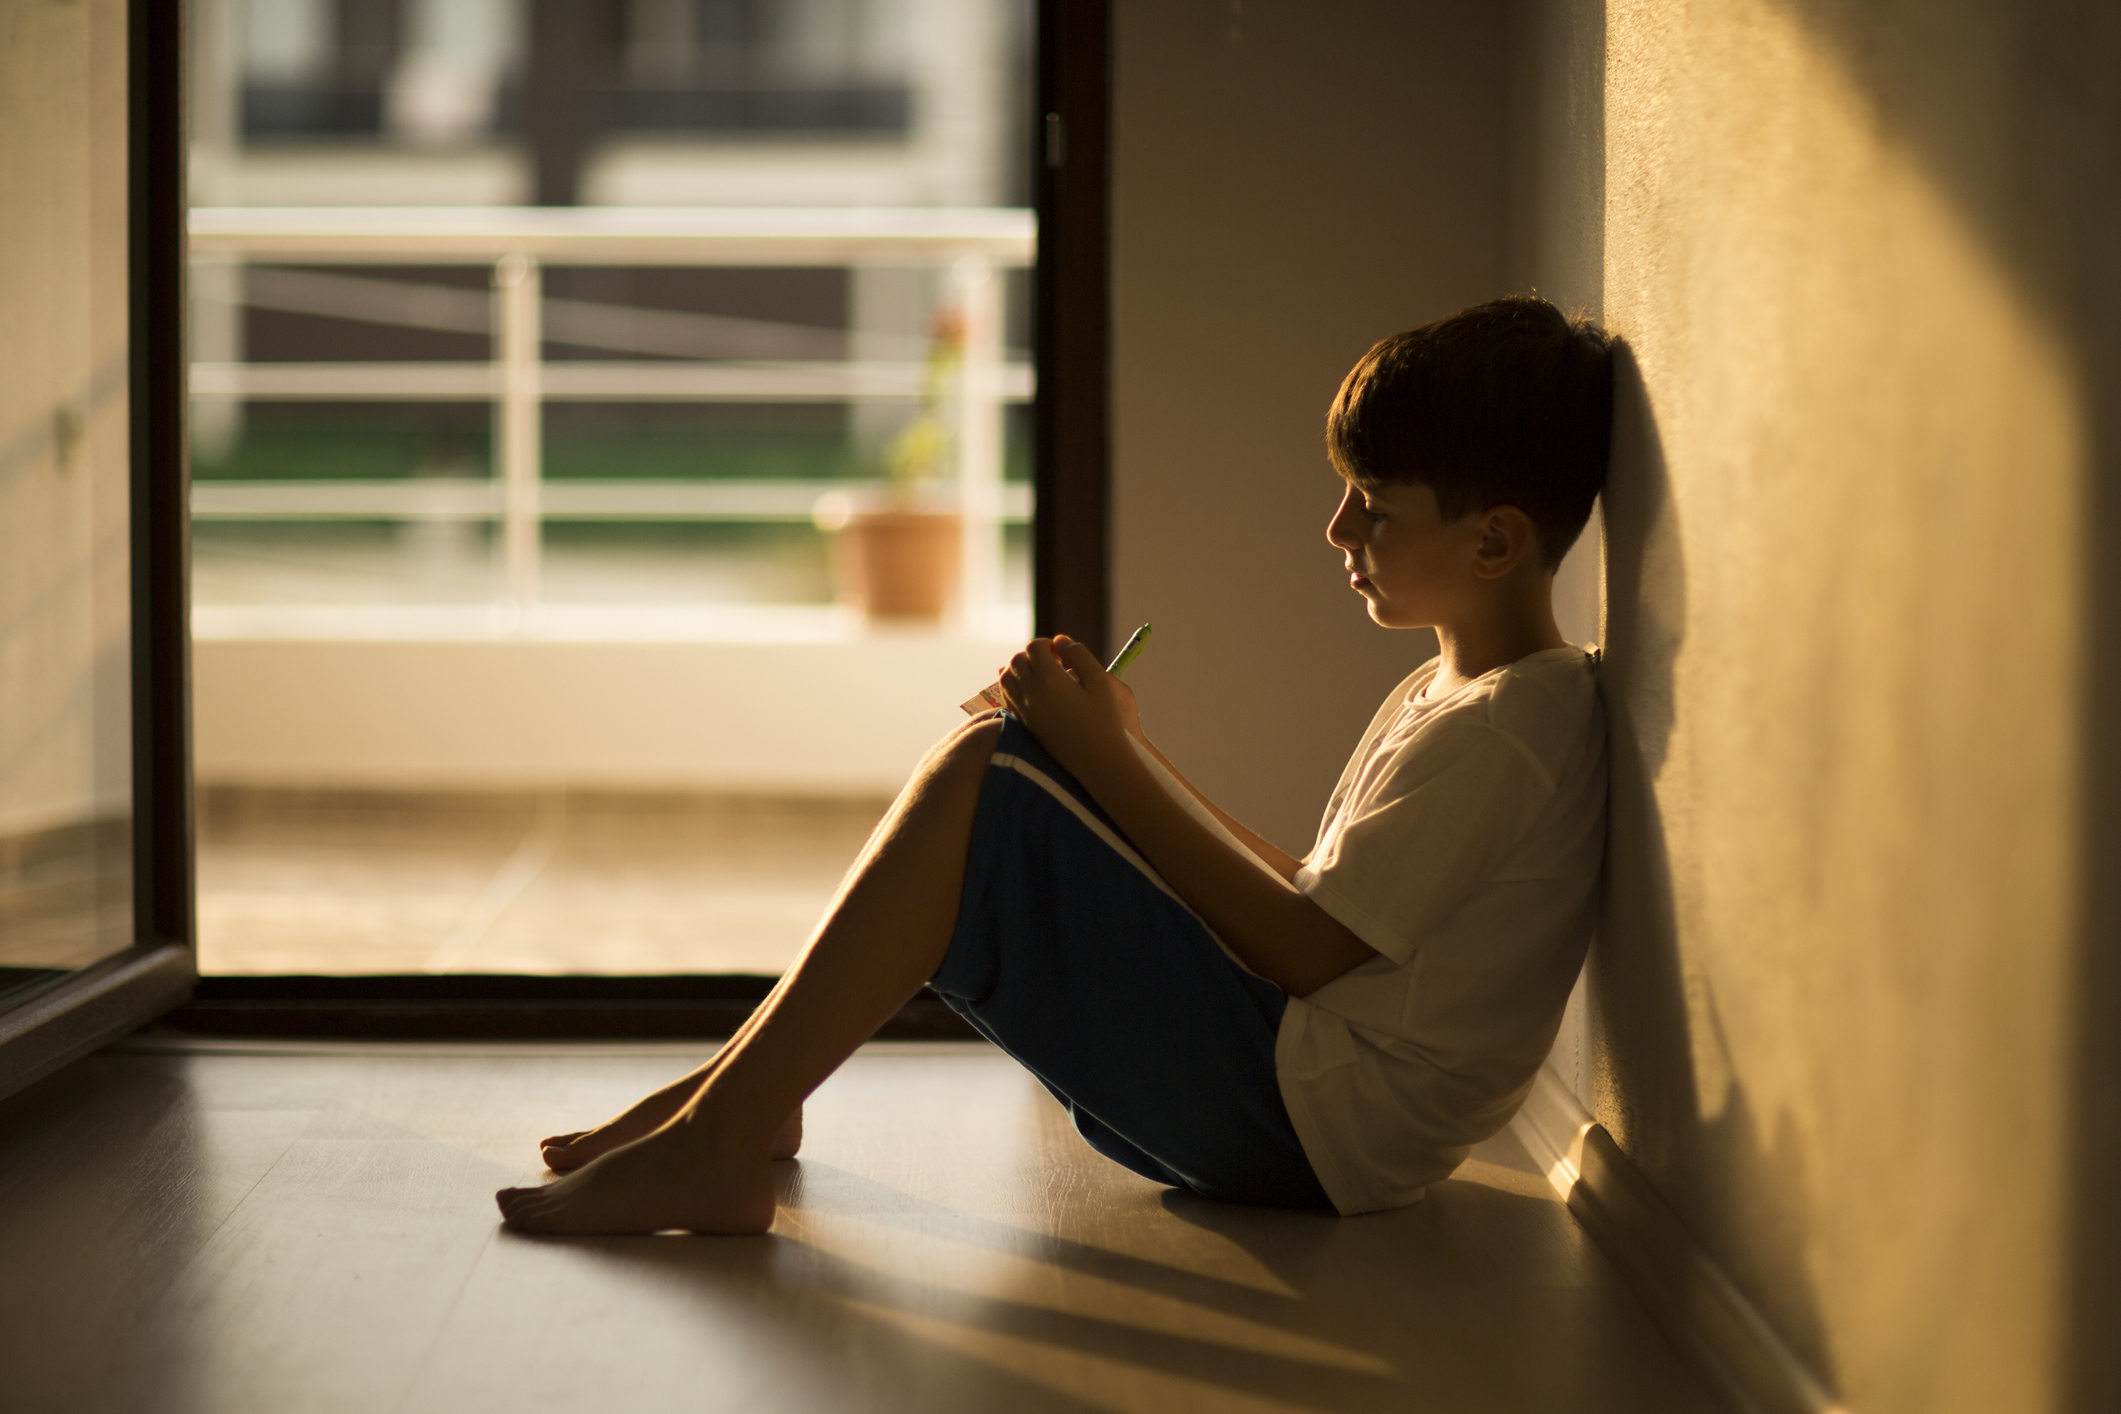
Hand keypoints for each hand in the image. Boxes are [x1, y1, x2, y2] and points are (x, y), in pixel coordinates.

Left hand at [997, 635, 1139, 776]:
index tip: (1063, 654)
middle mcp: (1031, 695)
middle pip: (1017, 660)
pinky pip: (1007, 696)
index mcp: (1051, 681)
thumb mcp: (1100, 682)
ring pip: (1006, 677)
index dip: (1048, 644)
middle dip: (1033, 655)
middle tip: (1055, 664)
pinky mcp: (1023, 724)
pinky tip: (1035, 691)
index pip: (1034, 647)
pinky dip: (1015, 686)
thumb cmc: (1105, 721)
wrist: (1097, 762)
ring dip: (1021, 669)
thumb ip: (1079, 655)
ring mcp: (1024, 711)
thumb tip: (1060, 640)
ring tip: (1043, 676)